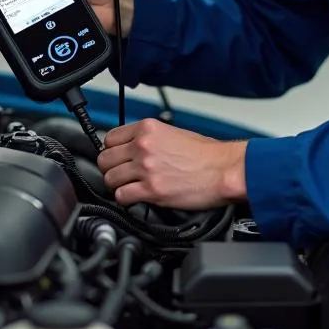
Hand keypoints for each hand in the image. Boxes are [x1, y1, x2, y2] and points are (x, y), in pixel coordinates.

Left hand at [97, 118, 247, 210]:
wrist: (224, 169)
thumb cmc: (206, 154)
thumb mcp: (174, 133)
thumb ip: (150, 139)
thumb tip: (135, 148)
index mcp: (148, 128)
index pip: (110, 138)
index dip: (112, 151)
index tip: (117, 158)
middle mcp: (143, 146)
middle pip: (105, 159)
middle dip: (111, 169)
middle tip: (120, 175)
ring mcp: (146, 168)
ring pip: (110, 179)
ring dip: (117, 186)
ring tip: (127, 188)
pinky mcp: (152, 190)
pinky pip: (122, 197)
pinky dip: (125, 200)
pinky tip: (135, 198)